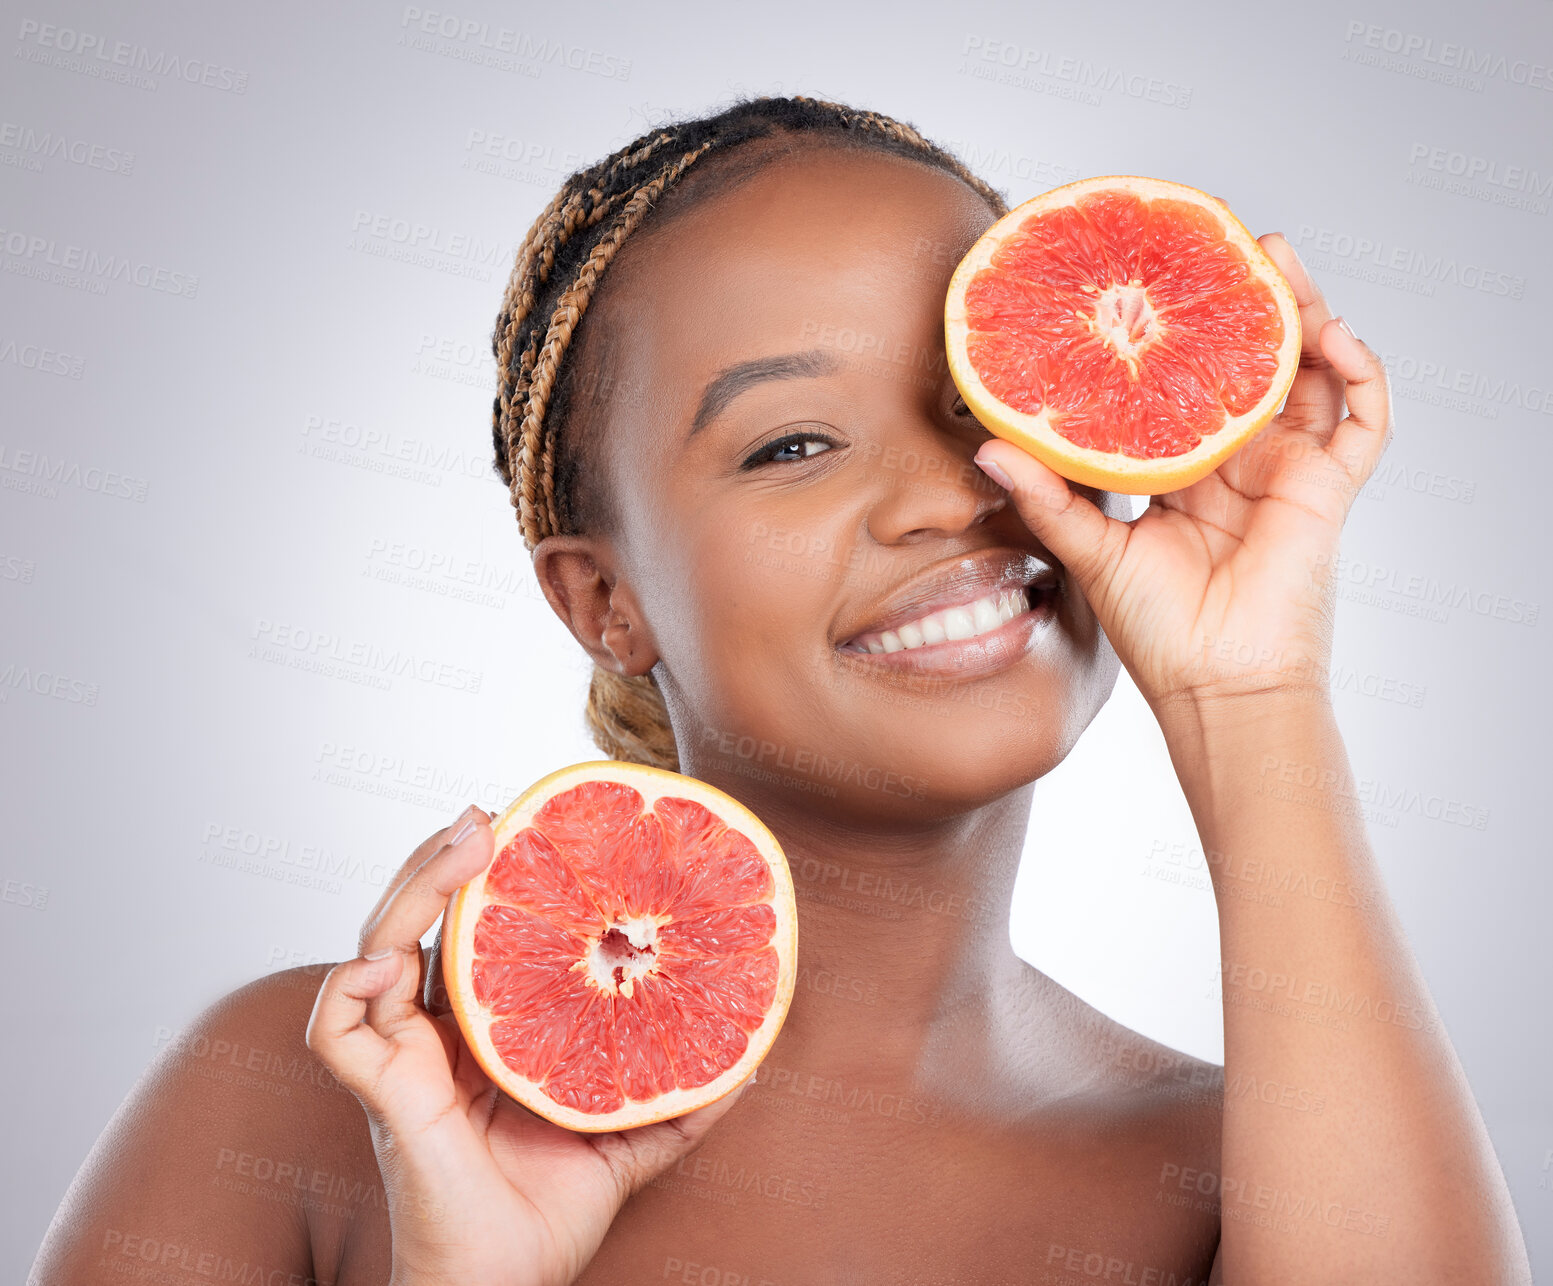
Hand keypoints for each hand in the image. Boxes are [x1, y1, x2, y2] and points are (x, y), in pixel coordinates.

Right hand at [306, 805, 752, 1285]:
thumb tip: (752, 1057)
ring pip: (374, 949)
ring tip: (460, 843)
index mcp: (480, 1034)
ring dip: (409, 890)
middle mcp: (433, 1035)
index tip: (523, 826)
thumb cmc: (548, 1219)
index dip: (484, 880)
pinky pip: (336, 1031)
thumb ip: (680, 1097)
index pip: (470, 935)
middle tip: (486, 812)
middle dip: (442, 861)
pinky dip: (346, 987)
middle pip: (418, 922)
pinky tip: (389, 958)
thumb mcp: (629, 1143)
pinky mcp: (384, 1097)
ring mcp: (402, 1061)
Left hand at [973, 232, 1393, 715]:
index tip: (1158, 275)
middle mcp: (1239, 460)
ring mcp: (1288, 470)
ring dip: (1303, 312)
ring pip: (1311, 373)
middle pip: (1252, 360)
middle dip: (1246, 299)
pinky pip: (1365, 422)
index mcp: (1185, 469)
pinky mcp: (1328, 489)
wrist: (1215, 687)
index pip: (1188, 379)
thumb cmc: (1157, 630)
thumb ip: (1044, 496)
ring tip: (1278, 258)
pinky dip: (1363, 375)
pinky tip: (1337, 337)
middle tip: (1227, 238)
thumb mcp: (1090, 549)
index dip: (1181, 329)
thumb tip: (984, 447)